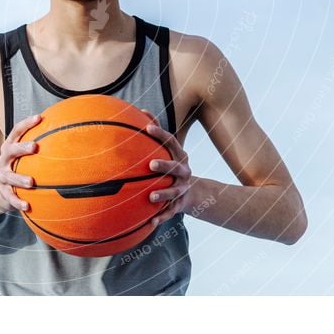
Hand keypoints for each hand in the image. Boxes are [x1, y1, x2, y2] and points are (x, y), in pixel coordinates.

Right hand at [0, 114, 41, 211]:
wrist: (2, 190)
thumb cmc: (20, 167)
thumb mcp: (26, 156)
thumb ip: (41, 145)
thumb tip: (66, 130)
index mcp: (10, 146)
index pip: (16, 131)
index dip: (26, 124)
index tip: (39, 118)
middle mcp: (4, 159)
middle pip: (10, 150)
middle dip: (22, 148)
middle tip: (34, 147)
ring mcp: (2, 176)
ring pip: (9, 176)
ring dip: (20, 178)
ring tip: (31, 182)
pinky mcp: (3, 192)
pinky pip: (10, 197)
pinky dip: (17, 201)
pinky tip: (27, 206)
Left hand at [140, 109, 193, 225]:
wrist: (193, 193)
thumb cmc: (172, 166)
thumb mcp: (168, 150)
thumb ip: (156, 132)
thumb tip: (141, 110)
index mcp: (180, 156)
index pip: (171, 142)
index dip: (160, 134)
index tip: (147, 128)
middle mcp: (184, 172)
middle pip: (176, 168)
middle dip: (165, 166)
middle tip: (151, 164)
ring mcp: (183, 189)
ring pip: (174, 192)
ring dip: (164, 194)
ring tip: (151, 197)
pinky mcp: (180, 205)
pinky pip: (171, 212)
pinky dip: (162, 218)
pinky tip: (151, 223)